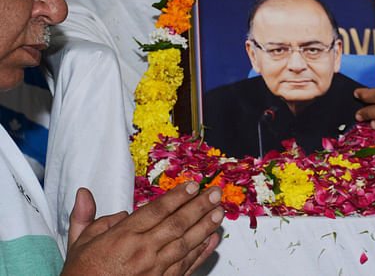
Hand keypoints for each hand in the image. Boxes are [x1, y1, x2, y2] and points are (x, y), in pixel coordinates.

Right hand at [62, 182, 223, 275]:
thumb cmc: (83, 275)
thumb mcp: (78, 244)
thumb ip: (85, 217)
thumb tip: (86, 194)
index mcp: (122, 238)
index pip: (156, 211)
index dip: (177, 197)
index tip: (192, 185)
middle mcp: (141, 252)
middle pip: (176, 224)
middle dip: (199, 207)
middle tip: (215, 193)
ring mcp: (154, 269)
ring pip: (185, 244)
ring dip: (205, 227)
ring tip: (220, 212)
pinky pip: (185, 266)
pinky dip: (201, 253)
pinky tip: (212, 241)